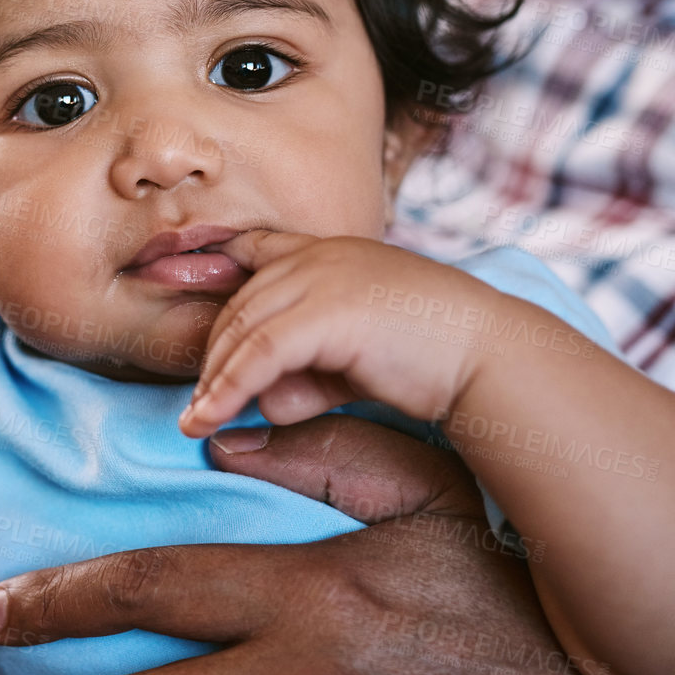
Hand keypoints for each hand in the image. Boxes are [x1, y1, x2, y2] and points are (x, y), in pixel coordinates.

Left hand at [179, 231, 499, 437]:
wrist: (488, 357)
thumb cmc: (430, 361)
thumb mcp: (352, 364)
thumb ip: (306, 376)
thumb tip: (262, 405)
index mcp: (328, 252)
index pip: (252, 253)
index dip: (214, 278)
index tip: (186, 312)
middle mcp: (318, 256)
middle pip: (238, 304)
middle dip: (213, 358)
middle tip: (197, 404)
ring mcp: (321, 277)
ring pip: (241, 329)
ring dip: (212, 381)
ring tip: (195, 422)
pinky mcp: (327, 313)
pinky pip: (259, 354)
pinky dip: (228, 390)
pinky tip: (210, 420)